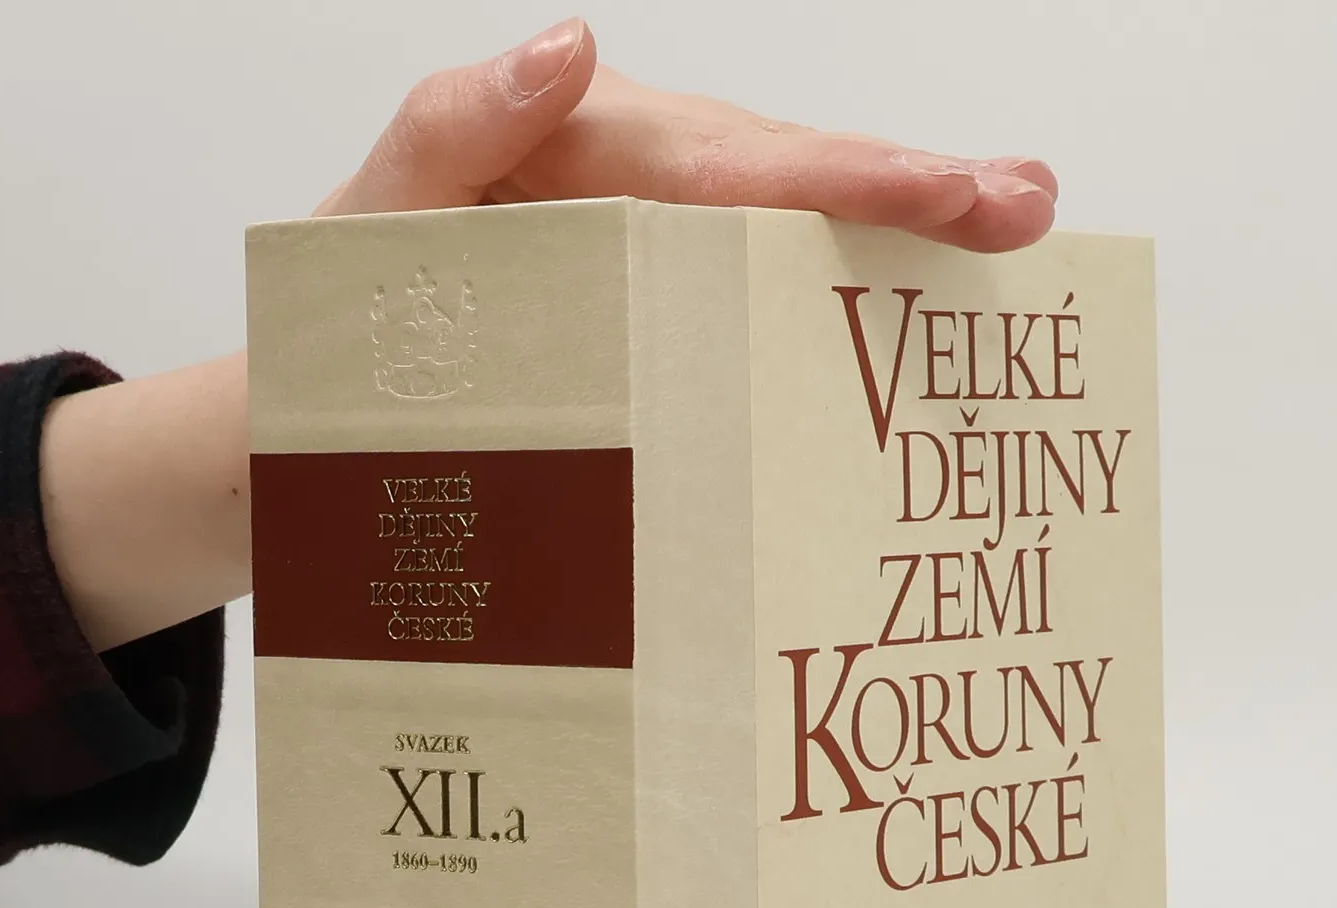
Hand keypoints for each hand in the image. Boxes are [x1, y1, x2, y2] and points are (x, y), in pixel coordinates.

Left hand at [46, 21, 1058, 655]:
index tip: (957, 191)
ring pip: (792, 238)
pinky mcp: (661, 319)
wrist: (309, 432)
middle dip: (914, 191)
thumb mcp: (371, 223)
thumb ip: (450, 131)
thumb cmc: (345, 327)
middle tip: (1027, 208)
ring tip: (1009, 244)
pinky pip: (759, 303)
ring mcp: (656, 258)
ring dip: (901, 243)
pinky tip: (921, 333)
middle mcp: (635, 189)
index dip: (851, 173)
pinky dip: (842, 311)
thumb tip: (564, 48)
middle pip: (791, 183)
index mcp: (580, 150)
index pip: (733, 159)